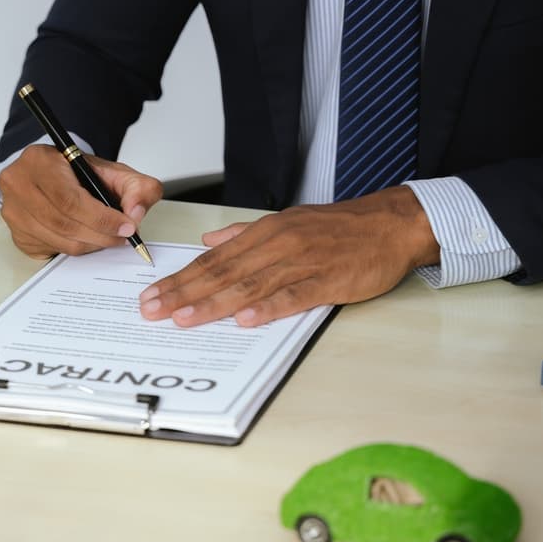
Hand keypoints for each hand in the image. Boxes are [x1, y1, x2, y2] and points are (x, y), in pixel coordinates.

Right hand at [0, 144, 162, 258]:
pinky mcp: (17, 235)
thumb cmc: (78, 174)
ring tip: (107, 237)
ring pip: (59, 241)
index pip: (69, 199)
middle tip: (122, 236)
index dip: (101, 218)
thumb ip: (137, 186)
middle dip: (100, 235)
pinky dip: (75, 248)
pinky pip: (52, 250)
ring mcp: (13, 212)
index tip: (126, 226)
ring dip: (90, 244)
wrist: (52, 175)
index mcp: (38, 160)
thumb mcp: (113, 171)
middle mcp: (18, 185)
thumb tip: (136, 213)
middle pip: (63, 223)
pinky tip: (86, 237)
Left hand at [139, 186, 439, 326]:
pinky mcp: (327, 280)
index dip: (181, 278)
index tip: (153, 295)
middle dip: (183, 292)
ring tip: (184, 318)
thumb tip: (210, 241)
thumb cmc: (339, 227)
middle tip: (153, 310)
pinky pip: (293, 295)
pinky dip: (268, 308)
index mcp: (265, 232)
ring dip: (214, 303)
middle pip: (222, 272)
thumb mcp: (288, 222)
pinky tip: (246, 320)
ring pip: (250, 285)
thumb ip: (246, 234)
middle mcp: (277, 245)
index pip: (213, 259)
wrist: (390, 224)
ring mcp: (302, 263)